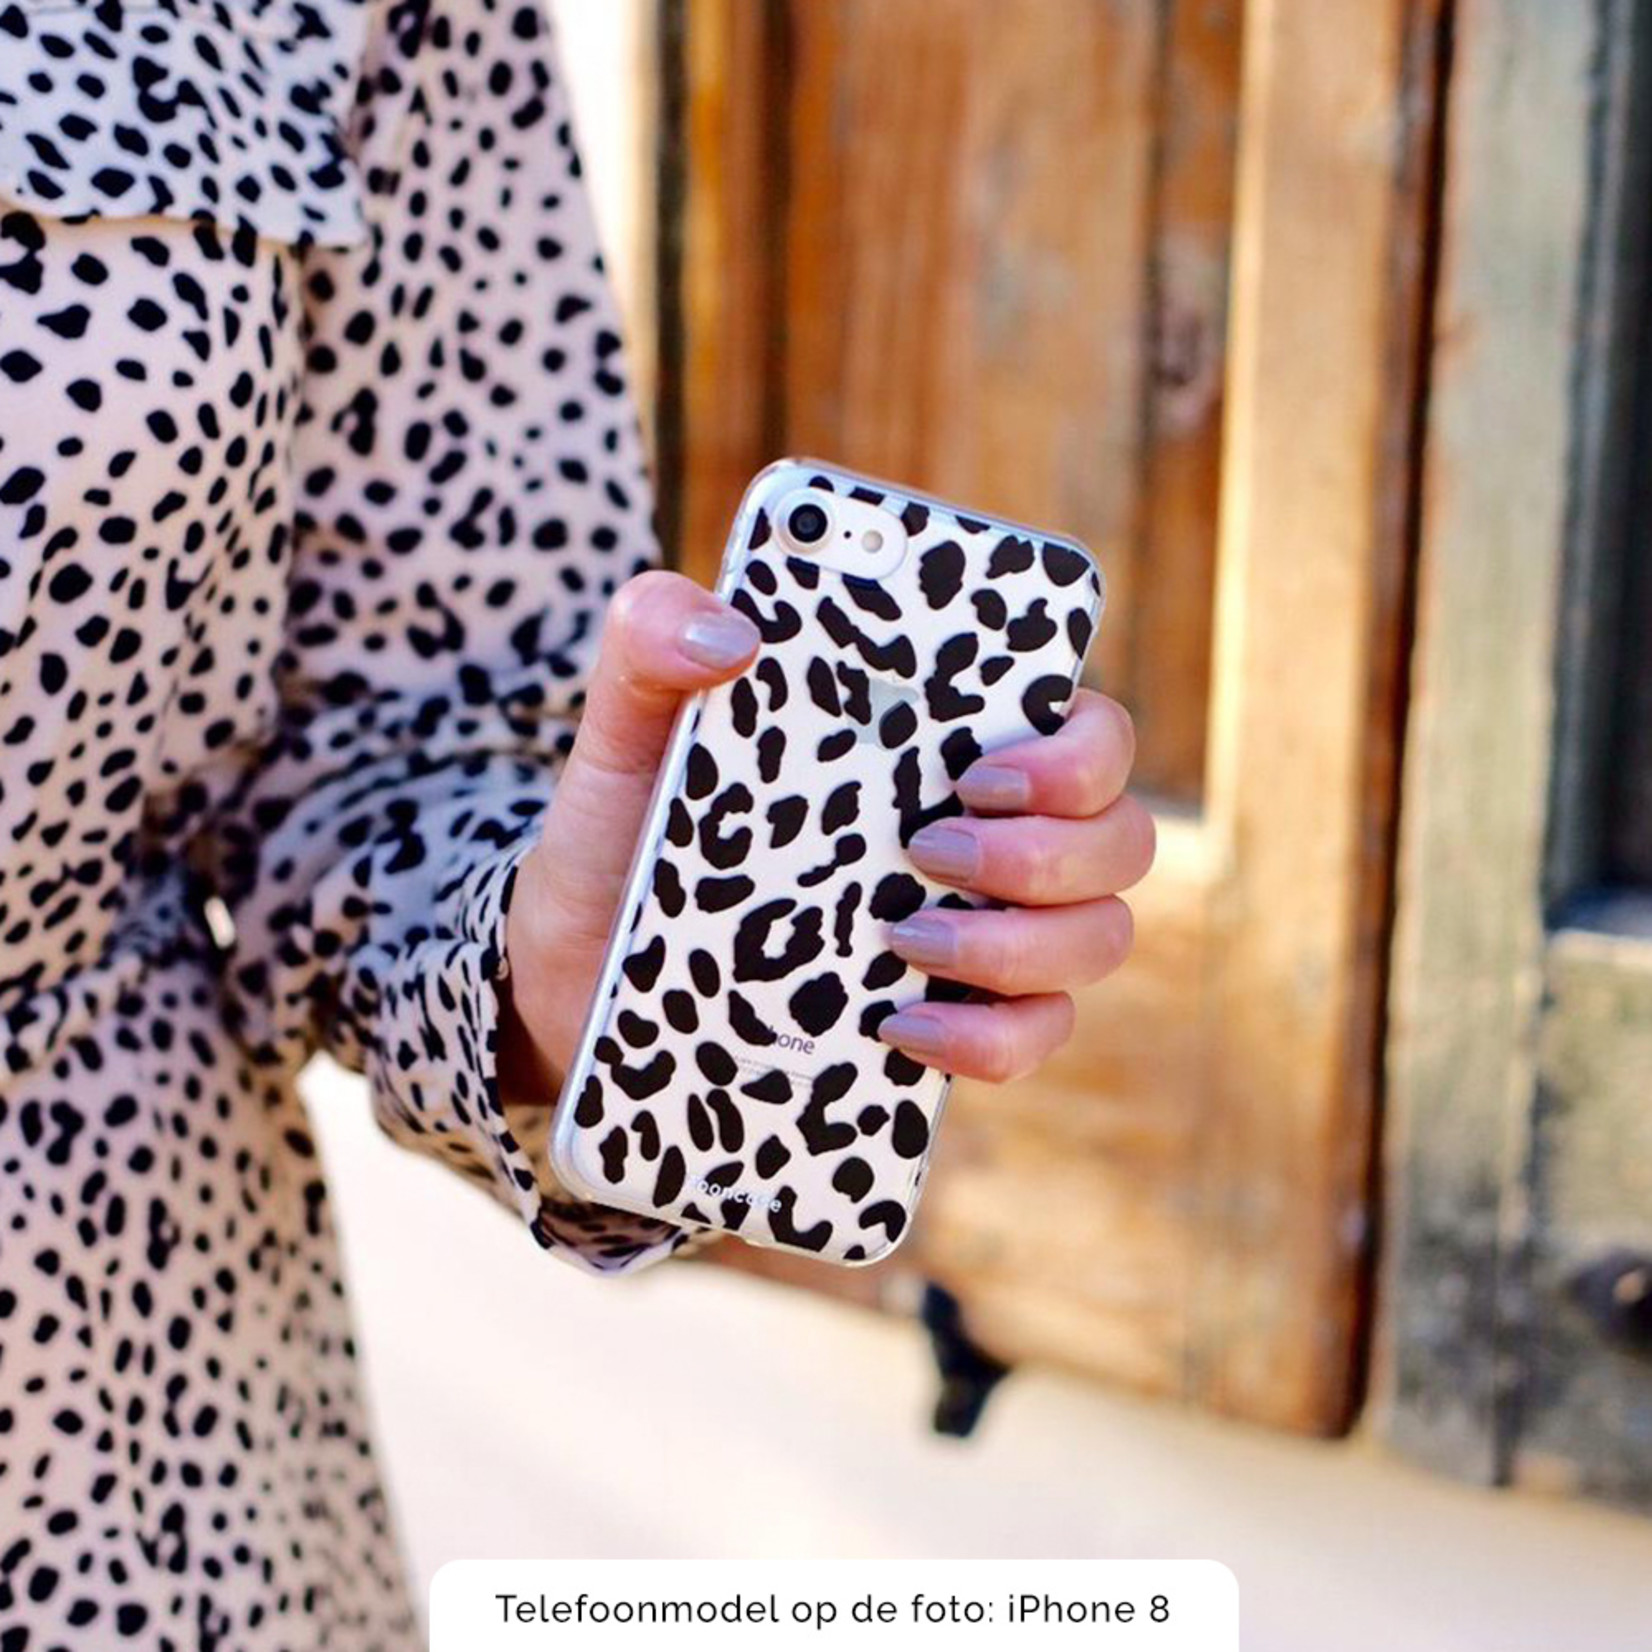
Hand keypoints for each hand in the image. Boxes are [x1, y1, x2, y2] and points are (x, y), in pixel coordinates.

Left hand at [498, 570, 1151, 1102]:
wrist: (577, 976)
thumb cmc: (619, 839)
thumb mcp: (619, 738)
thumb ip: (646, 645)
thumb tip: (728, 628)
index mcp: (932, 747)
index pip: (1079, 723)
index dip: (1075, 748)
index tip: (978, 770)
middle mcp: (979, 837)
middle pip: (1118, 834)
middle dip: (1049, 851)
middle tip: (926, 849)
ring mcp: (977, 935)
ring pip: (1099, 935)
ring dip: (1024, 942)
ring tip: (901, 941)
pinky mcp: (952, 1026)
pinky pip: (1039, 1036)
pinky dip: (995, 1037)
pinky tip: (901, 1026)